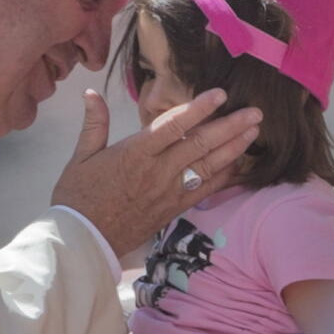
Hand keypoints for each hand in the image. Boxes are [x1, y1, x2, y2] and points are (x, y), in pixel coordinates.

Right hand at [51, 87, 260, 255]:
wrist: (84, 241)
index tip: (220, 94)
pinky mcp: (174, 209)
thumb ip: (94, 123)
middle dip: (230, 126)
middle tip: (255, 112)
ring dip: (234, 148)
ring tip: (254, 132)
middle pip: (200, 144)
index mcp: (134, 153)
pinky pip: (204, 190)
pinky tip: (239, 165)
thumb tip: (90, 92)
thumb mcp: (81, 156)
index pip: (173, 126)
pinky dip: (224, 176)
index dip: (199, 108)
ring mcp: (169, 192)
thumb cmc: (78, 195)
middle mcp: (157, 171)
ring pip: (208, 166)